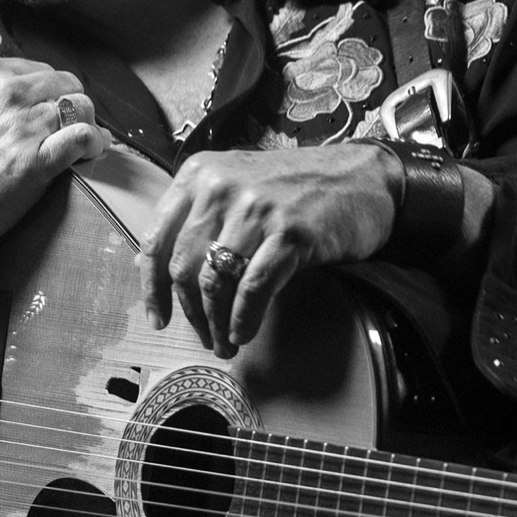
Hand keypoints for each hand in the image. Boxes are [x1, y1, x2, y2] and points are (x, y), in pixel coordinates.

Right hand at [0, 55, 110, 294]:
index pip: (39, 70)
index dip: (48, 94)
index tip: (48, 113)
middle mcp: (4, 91)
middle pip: (67, 85)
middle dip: (72, 107)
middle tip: (68, 131)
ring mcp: (22, 124)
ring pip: (83, 107)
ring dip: (87, 126)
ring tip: (82, 147)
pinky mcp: (35, 161)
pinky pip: (85, 137)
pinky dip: (94, 145)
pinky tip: (89, 156)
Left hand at [138, 144, 397, 357]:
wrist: (364, 177)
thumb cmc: (299, 186)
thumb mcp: (238, 184)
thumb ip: (200, 216)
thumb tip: (158, 269)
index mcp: (199, 174)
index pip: (156, 240)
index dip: (152, 288)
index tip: (158, 318)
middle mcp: (220, 187)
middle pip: (183, 267)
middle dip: (191, 313)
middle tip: (204, 337)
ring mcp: (255, 208)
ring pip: (215, 282)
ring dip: (217, 323)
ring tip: (226, 342)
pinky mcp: (290, 232)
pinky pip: (253, 288)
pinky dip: (244, 318)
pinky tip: (245, 332)